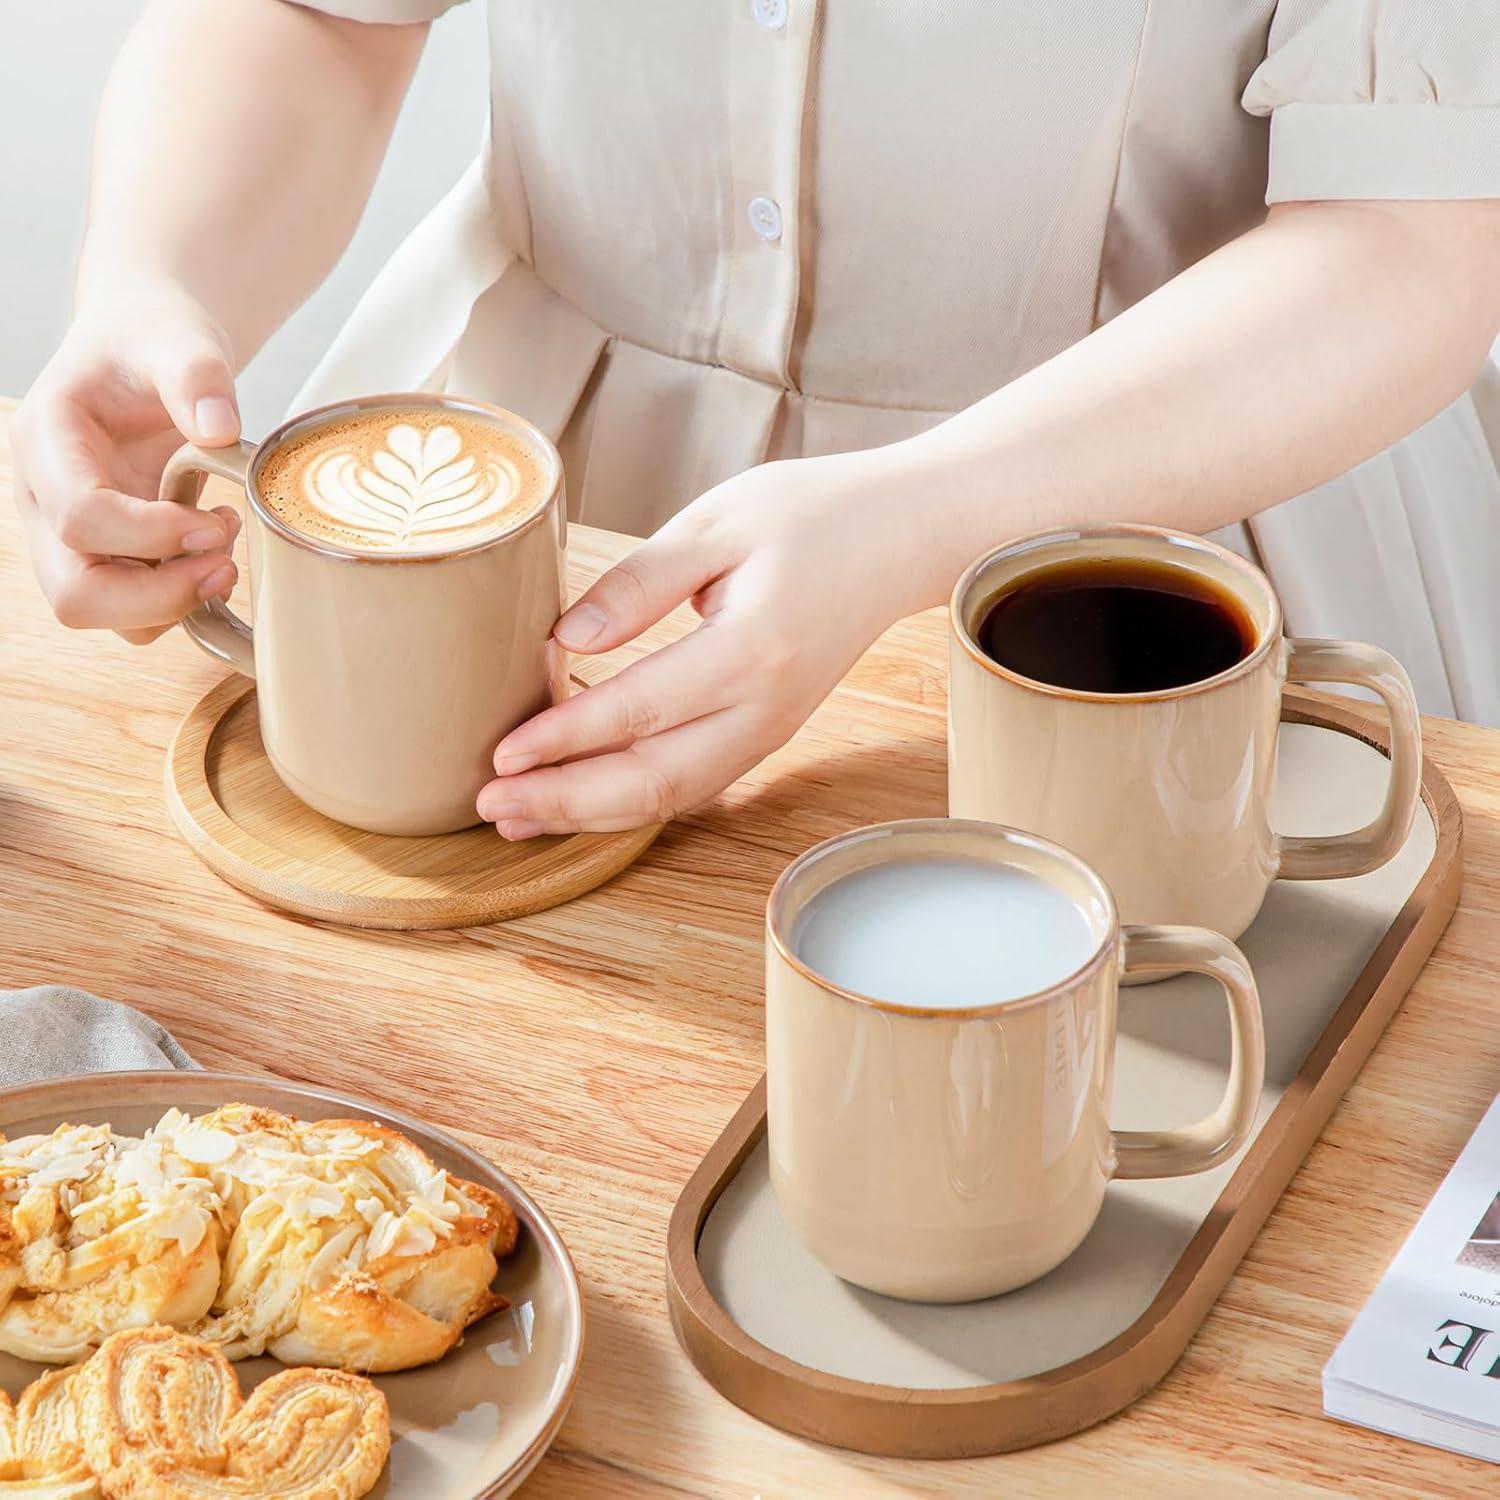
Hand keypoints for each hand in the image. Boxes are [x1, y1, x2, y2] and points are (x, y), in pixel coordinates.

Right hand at [13, 280, 243, 643]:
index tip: (215, 522)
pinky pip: (135, 610)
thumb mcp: (180, 338)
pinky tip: (216, 551)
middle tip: (225, 564)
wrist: (149, 346)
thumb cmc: (154, 339)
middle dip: (159, 596)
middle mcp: (46, 498)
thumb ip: (198, 375)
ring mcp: (72, 534)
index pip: (79, 517)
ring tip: (226, 551)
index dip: (152, 535)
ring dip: (174, 603)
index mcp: (46, 441)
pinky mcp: (109, 553)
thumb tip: (220, 430)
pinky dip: (181, 599)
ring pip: (104, 613)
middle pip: (75, 593)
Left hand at [477, 450, 935, 835]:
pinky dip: (629, 800)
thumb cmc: (812, 516)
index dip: (564, 739)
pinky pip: (692, 784)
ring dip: (591, 814)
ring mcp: (770, 729)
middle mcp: (765, 707)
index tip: (501, 753)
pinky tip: (580, 797)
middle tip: (491, 804)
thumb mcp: (719, 522)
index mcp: (753, 649)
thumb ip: (642, 580)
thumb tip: (566, 638)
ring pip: (672, 797)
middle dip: (565, 801)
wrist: (897, 538)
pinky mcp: (766, 733)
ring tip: (518, 818)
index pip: (639, 710)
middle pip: (653, 781)